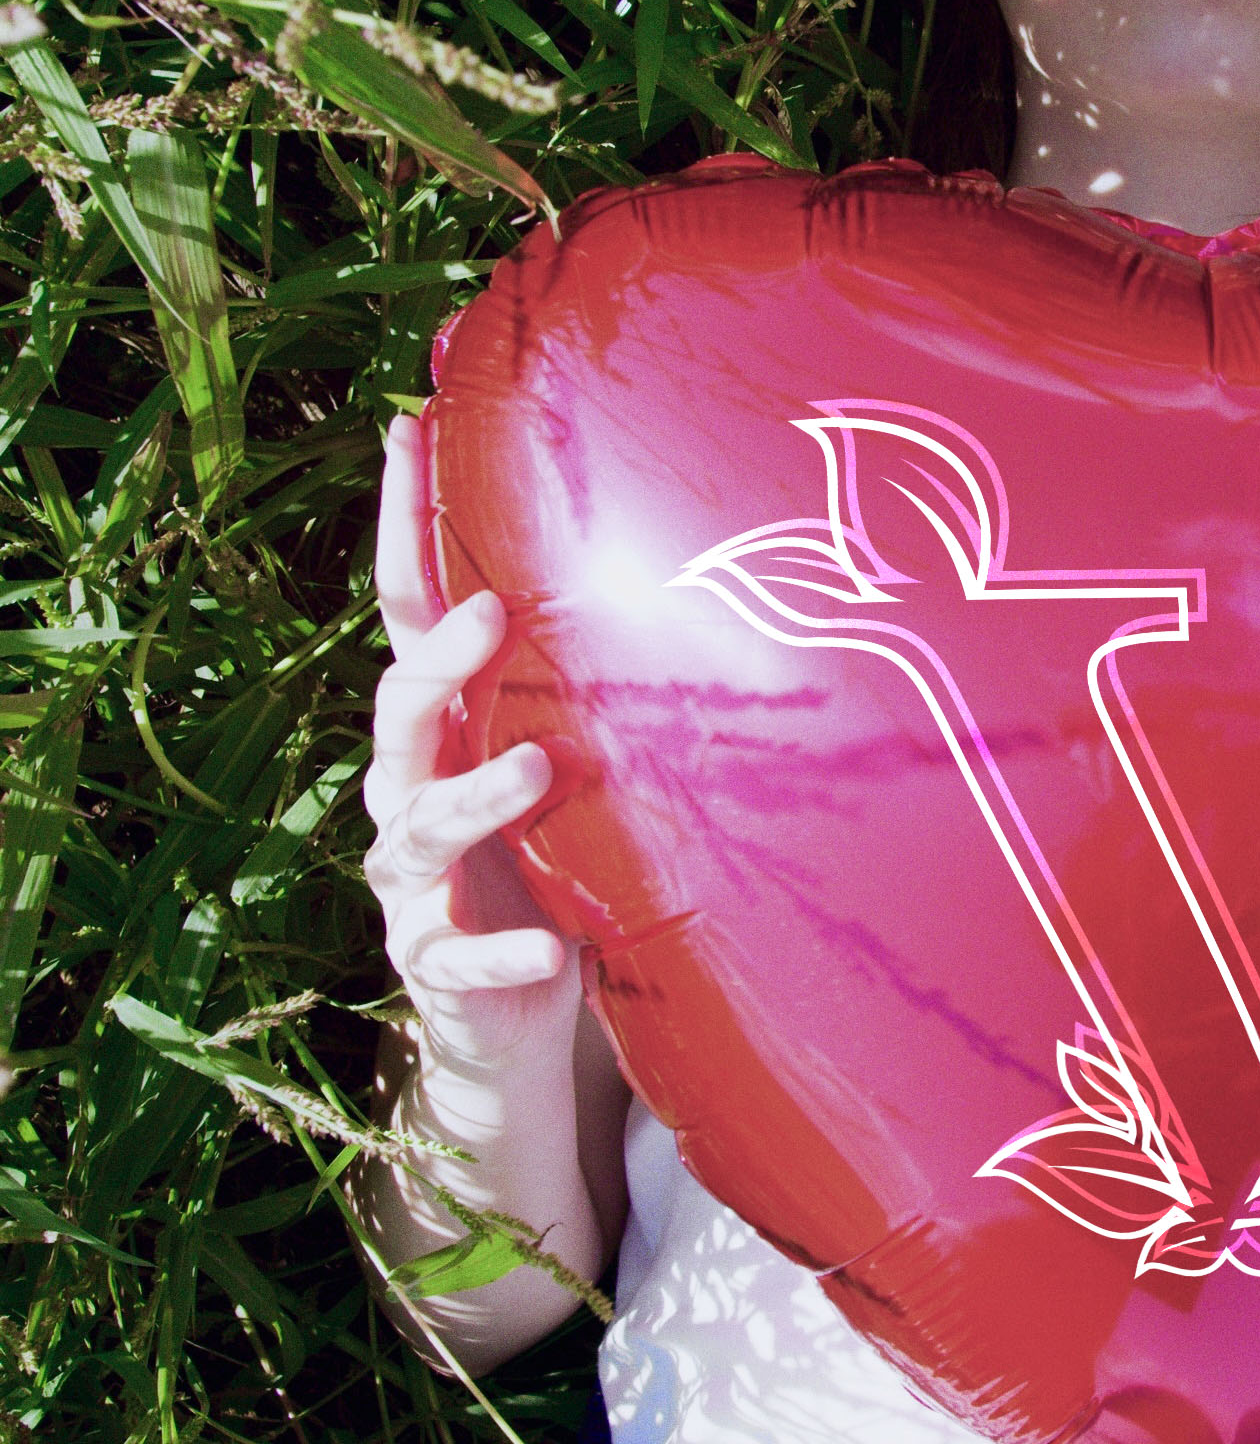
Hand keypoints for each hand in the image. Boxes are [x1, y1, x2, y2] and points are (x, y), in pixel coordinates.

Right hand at [362, 414, 578, 1073]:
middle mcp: (408, 792)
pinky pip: (462, 955)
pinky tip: (550, 947)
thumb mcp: (563, 772)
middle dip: (438, 660)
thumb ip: (580, 692)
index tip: (407, 430)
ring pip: (420, 823)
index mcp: (441, 733)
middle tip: (493, 615)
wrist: (510, 1013)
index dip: (403, 527)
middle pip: (399, 709)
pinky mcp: (438, 964)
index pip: (407, 615)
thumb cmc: (545, 868)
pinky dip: (505, 950)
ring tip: (537, 769)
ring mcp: (413, 881)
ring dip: (476, 795)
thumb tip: (676, 579)